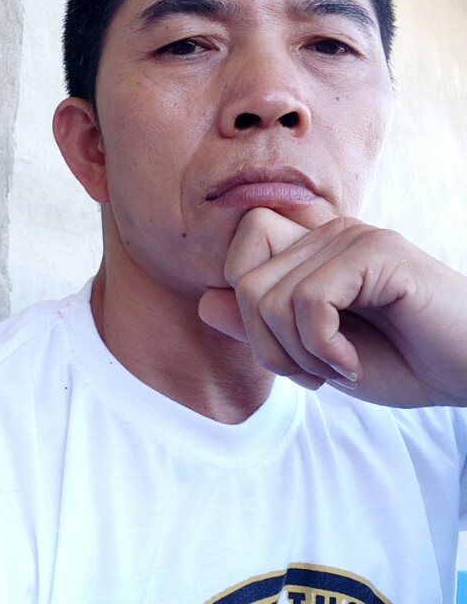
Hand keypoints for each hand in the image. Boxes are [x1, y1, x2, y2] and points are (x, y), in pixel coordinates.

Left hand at [198, 208, 466, 406]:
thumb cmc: (398, 361)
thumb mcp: (313, 354)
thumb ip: (261, 327)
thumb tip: (205, 301)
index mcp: (308, 252)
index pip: (236, 259)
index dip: (248, 316)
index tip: (293, 357)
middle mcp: (324, 234)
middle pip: (243, 283)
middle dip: (269, 345)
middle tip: (315, 369)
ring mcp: (349, 237)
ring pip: (269, 297)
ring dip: (299, 354)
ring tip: (340, 366)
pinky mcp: (374, 251)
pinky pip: (309, 300)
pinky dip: (323, 348)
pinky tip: (353, 363)